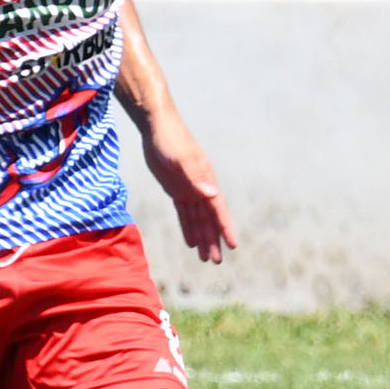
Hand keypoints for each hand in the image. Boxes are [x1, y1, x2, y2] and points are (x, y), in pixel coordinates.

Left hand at [137, 112, 236, 263]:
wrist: (157, 127)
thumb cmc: (171, 140)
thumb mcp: (181, 159)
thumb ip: (195, 177)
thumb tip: (212, 194)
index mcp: (206, 181)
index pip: (218, 210)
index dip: (225, 228)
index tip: (232, 245)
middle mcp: (201, 187)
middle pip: (209, 219)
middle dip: (213, 240)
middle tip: (215, 261)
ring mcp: (189, 189)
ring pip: (197, 219)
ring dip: (201, 237)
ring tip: (204, 258)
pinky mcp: (176, 188)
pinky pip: (184, 213)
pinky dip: (188, 227)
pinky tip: (190, 242)